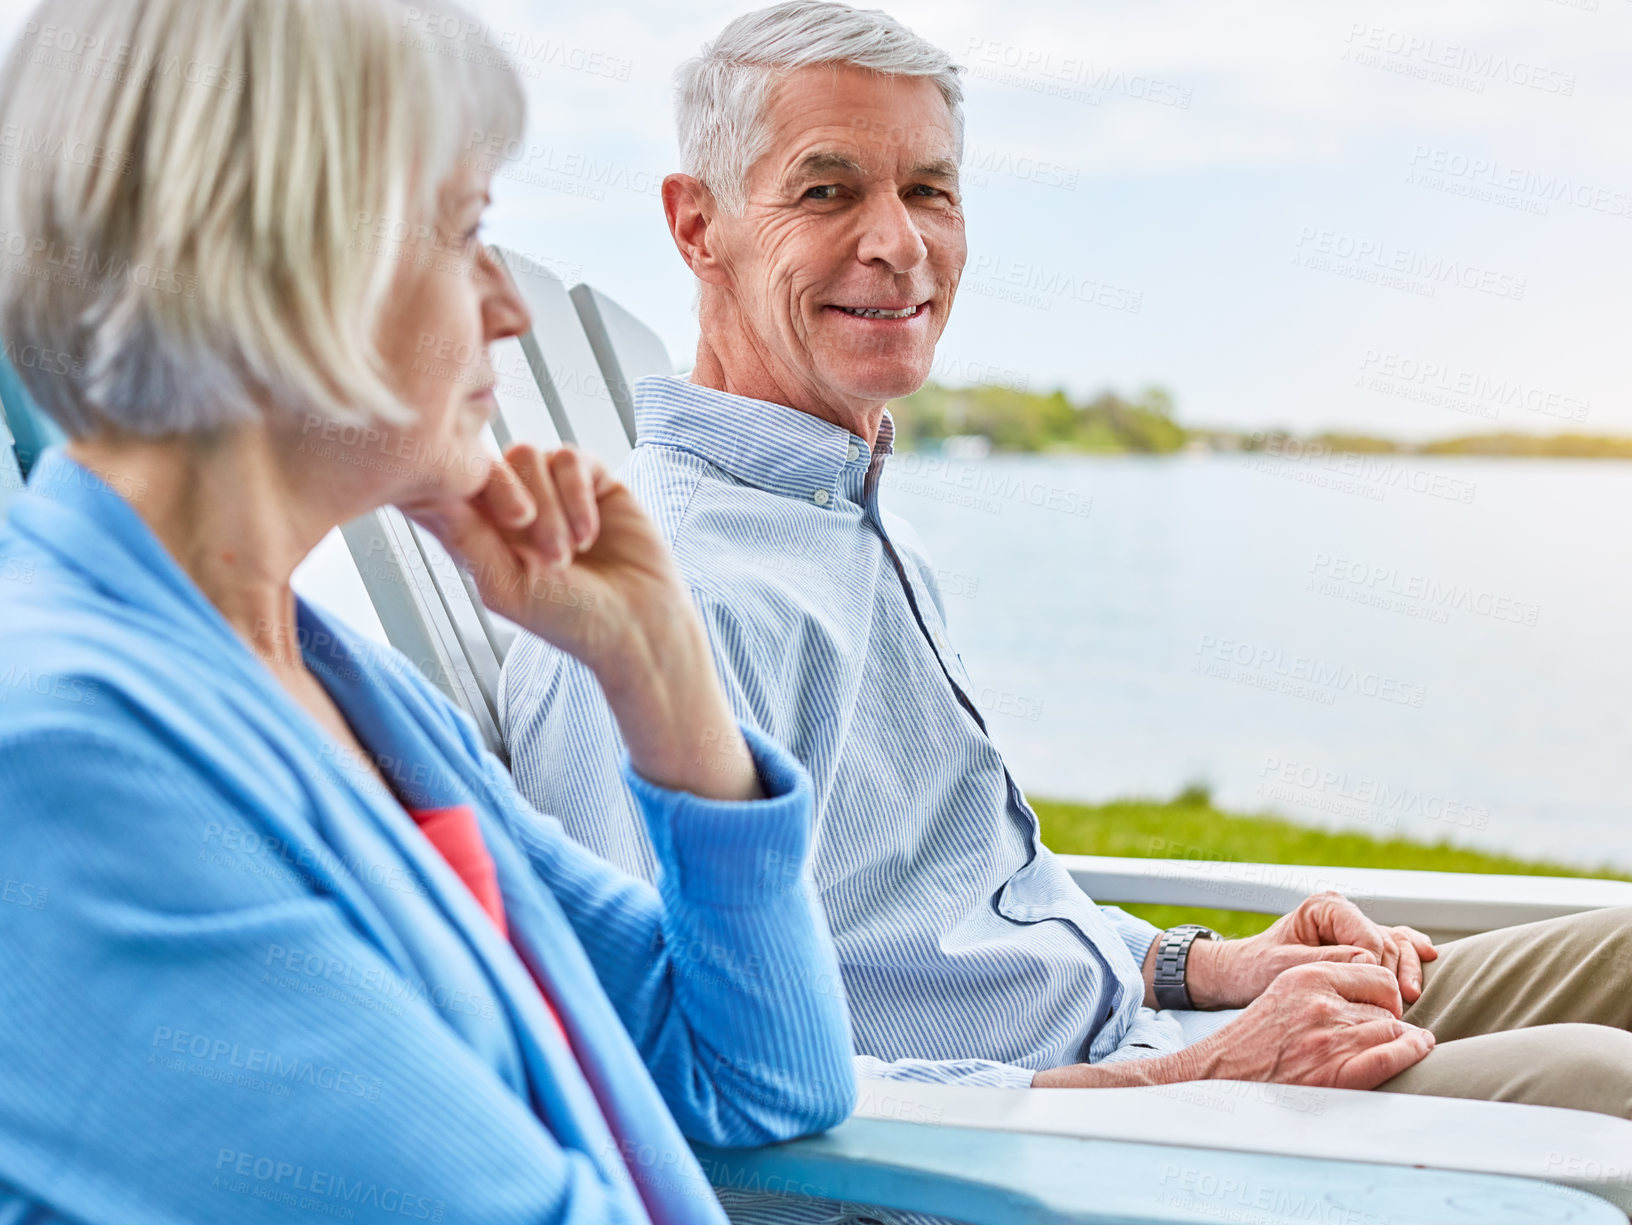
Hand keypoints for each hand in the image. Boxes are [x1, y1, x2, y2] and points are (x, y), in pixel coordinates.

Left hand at [407, 444, 760, 800]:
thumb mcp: (507, 587)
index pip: (454, 487)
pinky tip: (591, 534)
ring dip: (550, 506)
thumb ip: (468, 539)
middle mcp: (515, 503)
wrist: (637, 622)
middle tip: (549, 558)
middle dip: (519, 507)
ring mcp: (553, 488)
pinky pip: (570, 458)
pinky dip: (578, 497)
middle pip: (493, 465)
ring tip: (571, 552)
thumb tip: (429, 496)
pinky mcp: (592, 479)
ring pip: (529, 455)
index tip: (482, 518)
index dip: (458, 488)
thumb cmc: (569, 618)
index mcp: (483, 531)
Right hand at [1034, 961, 1434, 1091]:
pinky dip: (1411, 1052)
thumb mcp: (1285, 991)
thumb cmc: (1256, 1037)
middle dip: (1391, 1020)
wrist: (1223, 1074)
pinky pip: (1391, 1055)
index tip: (1386, 1006)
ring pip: (1392, 1030)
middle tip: (1388, 1033)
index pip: (1374, 974)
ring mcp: (1329, 1037)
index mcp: (1307, 976)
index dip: (1386, 993)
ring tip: (1403, 1045)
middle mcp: (1321, 1002)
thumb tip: (1378, 988)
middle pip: (1386, 1006)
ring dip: (1400, 1039)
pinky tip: (1419, 1048)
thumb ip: (1327, 985)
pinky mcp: (1336, 1071)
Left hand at [1186, 892, 1437, 1008]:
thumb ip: (1325, 961)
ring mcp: (1356, 927)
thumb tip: (1367, 961)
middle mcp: (1344, 913)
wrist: (1247, 974)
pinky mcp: (1364, 943)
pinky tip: (1429, 958)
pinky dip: (1412, 953)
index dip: (1376, 966)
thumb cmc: (1259, 969)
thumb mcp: (1284, 966)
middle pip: (1386, 940)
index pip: (1366, 935)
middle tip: (1400, 1005)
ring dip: (1408, 969)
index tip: (1379, 997)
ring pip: (1397, 943)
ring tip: (1411, 996)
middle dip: (1395, 972)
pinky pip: (1398, 943)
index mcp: (1324, 907)